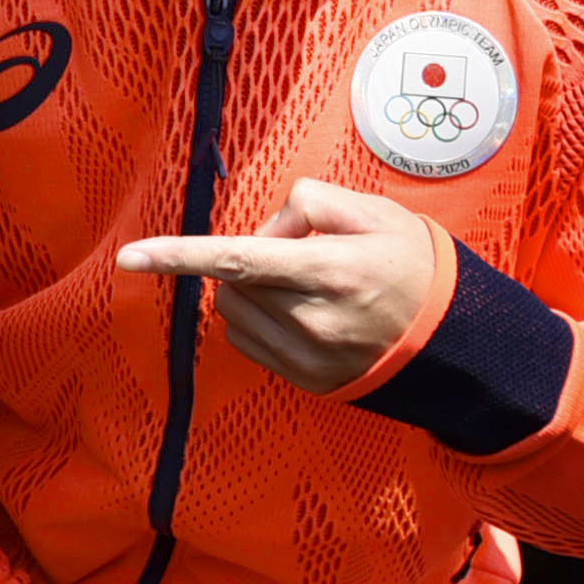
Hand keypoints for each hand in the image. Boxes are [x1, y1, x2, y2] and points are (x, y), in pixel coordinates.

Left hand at [116, 178, 437, 392]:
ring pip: (234, 311)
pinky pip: (248, 339)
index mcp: (330, 271)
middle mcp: (313, 320)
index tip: (129, 257)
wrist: (454, 338)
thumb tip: (269, 227)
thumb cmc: (411, 265)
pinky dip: (258, 318)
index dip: (177, 256)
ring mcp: (307, 356)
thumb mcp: (376, 213)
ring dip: (249, 289)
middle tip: (301, 250)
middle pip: (232, 280)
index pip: (236, 259)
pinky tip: (299, 311)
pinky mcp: (304, 379)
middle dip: (250, 256)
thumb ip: (314, 204)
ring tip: (305, 283)